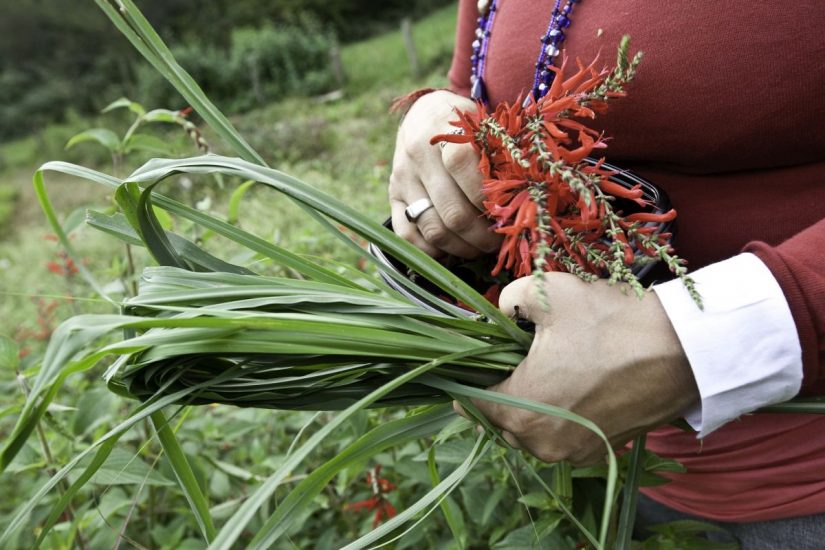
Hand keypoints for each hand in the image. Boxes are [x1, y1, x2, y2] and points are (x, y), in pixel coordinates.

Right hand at [389, 90, 500, 257]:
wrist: (424, 114)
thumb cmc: (467, 123)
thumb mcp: (484, 124)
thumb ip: (500, 152)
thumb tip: (524, 195)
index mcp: (443, 131)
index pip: (462, 166)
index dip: (487, 197)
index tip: (507, 213)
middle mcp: (418, 155)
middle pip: (452, 211)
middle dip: (482, 236)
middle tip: (499, 242)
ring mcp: (402, 178)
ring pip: (433, 229)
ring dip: (462, 248)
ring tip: (480, 249)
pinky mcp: (393, 196)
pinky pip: (407, 234)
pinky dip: (432, 250)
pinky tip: (451, 249)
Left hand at [459, 273, 699, 465]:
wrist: (684, 351)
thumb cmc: (610, 322)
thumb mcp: (547, 292)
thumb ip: (507, 300)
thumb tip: (500, 311)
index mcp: (519, 412)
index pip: (471, 401)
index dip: (469, 376)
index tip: (474, 357)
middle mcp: (541, 445)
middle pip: (500, 418)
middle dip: (501, 388)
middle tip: (512, 356)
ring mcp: (573, 453)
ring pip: (531, 428)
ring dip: (530, 402)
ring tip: (544, 367)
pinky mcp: (601, 451)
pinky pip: (562, 434)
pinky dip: (559, 413)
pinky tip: (572, 383)